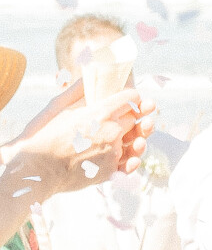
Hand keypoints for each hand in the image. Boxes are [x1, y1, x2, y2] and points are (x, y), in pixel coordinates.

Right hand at [8, 80, 151, 195]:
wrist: (37, 168)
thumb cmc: (44, 135)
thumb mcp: (59, 106)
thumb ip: (78, 91)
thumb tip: (88, 78)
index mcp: (100, 113)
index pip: (131, 98)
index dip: (130, 97)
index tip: (127, 98)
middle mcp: (111, 132)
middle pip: (134, 119)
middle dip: (131, 116)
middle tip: (126, 116)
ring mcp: (113, 154)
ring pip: (136, 142)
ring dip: (137, 138)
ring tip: (134, 137)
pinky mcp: (110, 171)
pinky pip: (130, 164)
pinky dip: (131, 159)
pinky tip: (129, 155)